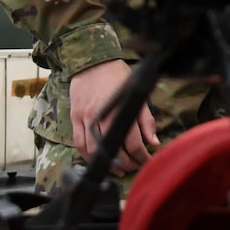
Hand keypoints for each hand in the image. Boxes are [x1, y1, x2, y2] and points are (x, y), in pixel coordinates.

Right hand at [69, 59, 159, 173]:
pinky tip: (99, 160)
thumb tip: (154, 142)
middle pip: (115, 152)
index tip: (147, 161)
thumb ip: (146, 120)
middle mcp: (102, 118)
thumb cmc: (118, 76)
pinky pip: (79, 144)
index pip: (133, 144)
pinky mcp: (75, 118)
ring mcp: (86, 119)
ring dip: (108, 165)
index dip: (142, 157)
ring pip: (95, 152)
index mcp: (120, 112)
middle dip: (128, 163)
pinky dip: (88, 157)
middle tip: (135, 165)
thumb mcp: (137, 94)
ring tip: (119, 168)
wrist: (93, 61)